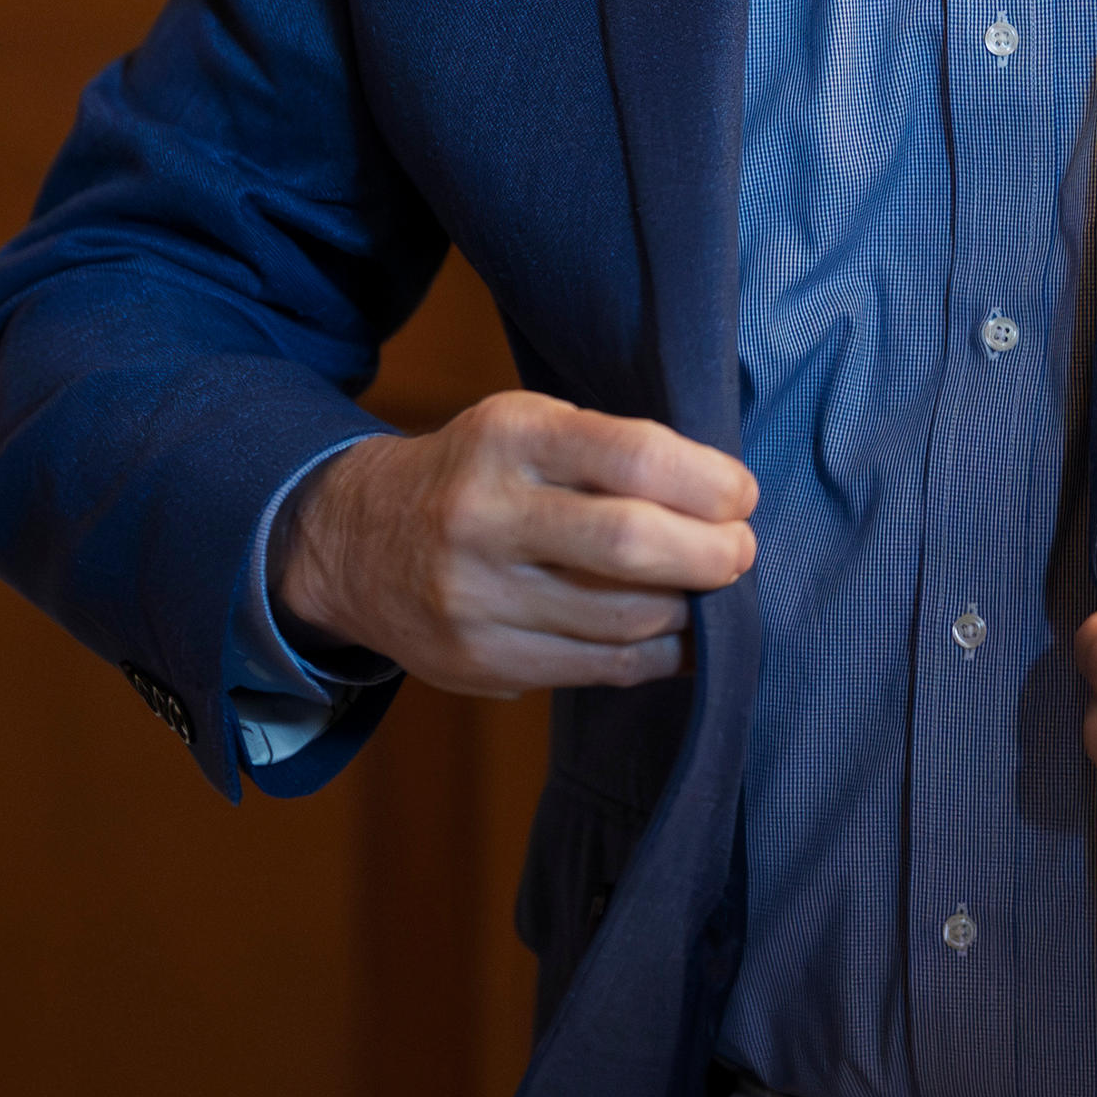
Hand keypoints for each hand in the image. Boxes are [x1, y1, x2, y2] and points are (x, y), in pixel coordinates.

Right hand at [271, 390, 756, 697]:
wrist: (355, 542)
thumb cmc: (477, 474)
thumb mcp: (527, 427)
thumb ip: (612, 452)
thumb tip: (725, 504)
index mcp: (508, 437)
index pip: (635, 455)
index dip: (709, 482)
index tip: (740, 495)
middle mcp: (485, 515)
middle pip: (633, 543)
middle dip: (713, 554)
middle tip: (740, 551)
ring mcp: (477, 597)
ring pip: (626, 619)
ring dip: (690, 610)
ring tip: (705, 591)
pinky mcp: (481, 662)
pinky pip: (601, 669)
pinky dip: (658, 656)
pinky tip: (677, 638)